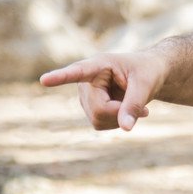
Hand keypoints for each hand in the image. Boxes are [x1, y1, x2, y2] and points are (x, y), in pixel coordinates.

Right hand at [39, 50, 166, 130]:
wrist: (147, 75)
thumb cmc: (148, 72)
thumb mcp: (147, 85)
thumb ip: (135, 104)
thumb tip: (125, 128)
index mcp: (99, 64)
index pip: (78, 72)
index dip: (61, 77)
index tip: (44, 80)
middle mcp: (85, 80)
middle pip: (98, 109)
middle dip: (121, 112)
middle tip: (143, 108)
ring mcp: (85, 95)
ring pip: (98, 120)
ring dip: (119, 118)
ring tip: (133, 104)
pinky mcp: (88, 108)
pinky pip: (100, 124)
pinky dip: (117, 122)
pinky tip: (126, 112)